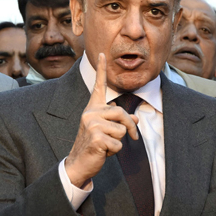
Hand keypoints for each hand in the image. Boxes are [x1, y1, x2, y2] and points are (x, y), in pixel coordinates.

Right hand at [64, 53, 138, 187]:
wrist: (79, 162)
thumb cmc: (95, 145)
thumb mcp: (107, 130)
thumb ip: (120, 122)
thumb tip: (137, 119)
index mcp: (92, 108)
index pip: (98, 86)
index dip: (101, 69)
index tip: (103, 53)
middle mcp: (90, 113)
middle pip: (122, 113)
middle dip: (131, 127)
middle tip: (133, 138)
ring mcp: (91, 125)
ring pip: (122, 130)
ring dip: (119, 141)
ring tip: (106, 145)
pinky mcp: (96, 138)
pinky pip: (118, 144)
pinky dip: (115, 151)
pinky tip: (103, 152)